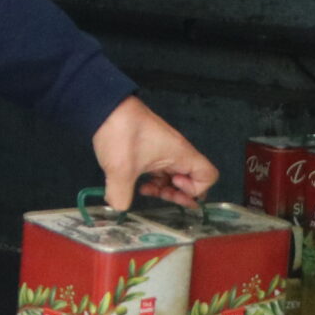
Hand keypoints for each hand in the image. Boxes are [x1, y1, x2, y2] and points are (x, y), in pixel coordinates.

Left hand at [91, 97, 215, 210]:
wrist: (105, 107)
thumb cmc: (121, 134)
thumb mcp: (120, 171)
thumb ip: (121, 196)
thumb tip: (119, 207)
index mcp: (180, 154)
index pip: (208, 176)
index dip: (195, 189)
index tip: (171, 186)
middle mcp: (177, 153)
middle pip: (192, 180)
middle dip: (179, 194)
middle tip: (160, 197)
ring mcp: (164, 151)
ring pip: (175, 177)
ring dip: (164, 188)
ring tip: (144, 191)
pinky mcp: (151, 150)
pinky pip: (161, 171)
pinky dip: (153, 180)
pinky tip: (136, 183)